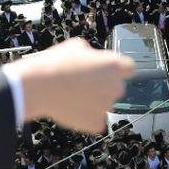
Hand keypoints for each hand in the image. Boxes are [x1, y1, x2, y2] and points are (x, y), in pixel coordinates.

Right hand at [8, 38, 134, 133]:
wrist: (40, 86)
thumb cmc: (56, 63)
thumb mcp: (75, 46)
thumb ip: (91, 53)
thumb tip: (91, 57)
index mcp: (113, 65)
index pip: (129, 69)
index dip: (117, 70)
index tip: (106, 72)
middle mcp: (115, 86)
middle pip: (116, 88)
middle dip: (103, 87)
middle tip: (83, 85)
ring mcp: (107, 106)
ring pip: (103, 105)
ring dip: (93, 102)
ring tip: (71, 96)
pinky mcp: (97, 123)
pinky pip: (95, 121)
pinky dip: (86, 118)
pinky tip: (72, 109)